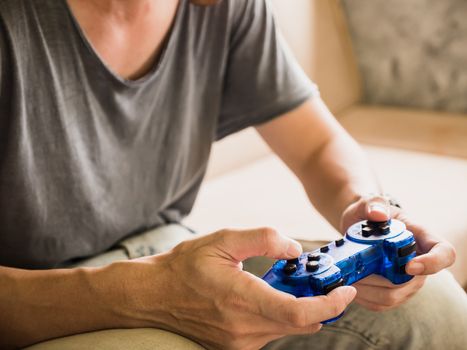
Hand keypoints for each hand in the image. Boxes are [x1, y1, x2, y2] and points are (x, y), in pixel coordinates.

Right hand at [114, 228, 355, 349]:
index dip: (330, 305)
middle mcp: (244, 328)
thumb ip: (262, 239)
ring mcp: (239, 343)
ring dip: (299, 309)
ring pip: (287, 329)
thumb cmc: (185, 266)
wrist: (154, 296)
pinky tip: (268, 298)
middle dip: (320, 304)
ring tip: (288, 284)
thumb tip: (294, 249)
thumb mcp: (223, 240)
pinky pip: (270, 333)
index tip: (346, 292)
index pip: (298, 313)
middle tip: (321, 281)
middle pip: (301, 324)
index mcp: (241, 299)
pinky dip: (280, 317)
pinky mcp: (235, 348)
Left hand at [340, 196, 455, 311]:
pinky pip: (380, 304)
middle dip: (379, 279)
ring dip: (367, 290)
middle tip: (355, 269)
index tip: (408, 266)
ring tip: (349, 275)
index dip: (432, 264)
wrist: (356, 225)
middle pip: (411, 283)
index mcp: (422, 238)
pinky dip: (362, 298)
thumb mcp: (369, 203)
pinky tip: (350, 285)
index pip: (445, 254)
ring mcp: (407, 281)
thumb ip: (374, 204)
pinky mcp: (391, 293)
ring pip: (393, 297)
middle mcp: (419, 263)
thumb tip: (378, 214)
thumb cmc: (369, 213)